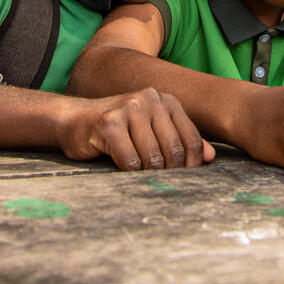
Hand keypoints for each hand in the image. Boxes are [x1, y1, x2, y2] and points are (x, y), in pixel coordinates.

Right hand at [55, 89, 213, 169]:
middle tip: (160, 184)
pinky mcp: (108, 123)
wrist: (73, 120)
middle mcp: (149, 99)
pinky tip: (122, 168)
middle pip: (173, 150)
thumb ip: (179, 139)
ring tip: (139, 175)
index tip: (183, 180)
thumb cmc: (116, 130)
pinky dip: (130, 173)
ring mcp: (128, 108)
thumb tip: (210, 157)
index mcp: (165, 100)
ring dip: (147, 174)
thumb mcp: (150, 130)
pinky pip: (131, 161)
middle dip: (169, 173)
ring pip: (153, 158)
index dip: (190, 166)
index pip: (190, 139)